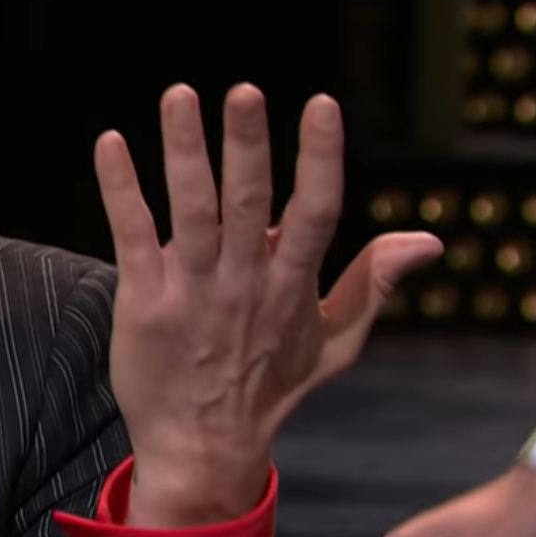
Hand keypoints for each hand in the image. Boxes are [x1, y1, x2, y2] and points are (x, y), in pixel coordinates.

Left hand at [94, 84, 440, 527]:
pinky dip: (120, 188)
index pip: (315, 211)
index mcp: (291, 284)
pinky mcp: (145, 301)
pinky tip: (108, 142)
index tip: (320, 104)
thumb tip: (427, 239)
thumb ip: (373, 284)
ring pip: (190, 209)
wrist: (203, 446)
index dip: (320, 157)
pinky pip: (132, 234)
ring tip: (178, 95)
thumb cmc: (270, 387)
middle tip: (244, 90)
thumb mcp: (336, 343)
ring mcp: (193, 290)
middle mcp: (244, 281)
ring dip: (183, 150)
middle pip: (248, 201)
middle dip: (247, 143)